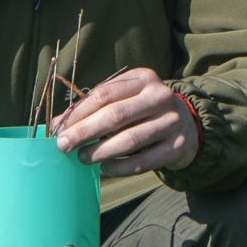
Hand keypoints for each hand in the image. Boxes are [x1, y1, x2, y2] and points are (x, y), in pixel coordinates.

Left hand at [54, 67, 200, 174]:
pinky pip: (144, 161)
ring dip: (101, 152)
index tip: (59, 129)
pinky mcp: (177, 146)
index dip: (79, 113)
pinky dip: (121, 167)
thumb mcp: (125, 98)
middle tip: (64, 146)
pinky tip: (105, 168)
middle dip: (85, 132)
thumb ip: (95, 107)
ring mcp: (171, 121)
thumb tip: (58, 124)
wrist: (187, 123)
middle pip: (116, 115)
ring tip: (83, 158)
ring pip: (130, 139)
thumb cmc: (144, 110)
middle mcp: (160, 96)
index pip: (105, 94)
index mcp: (143, 78)